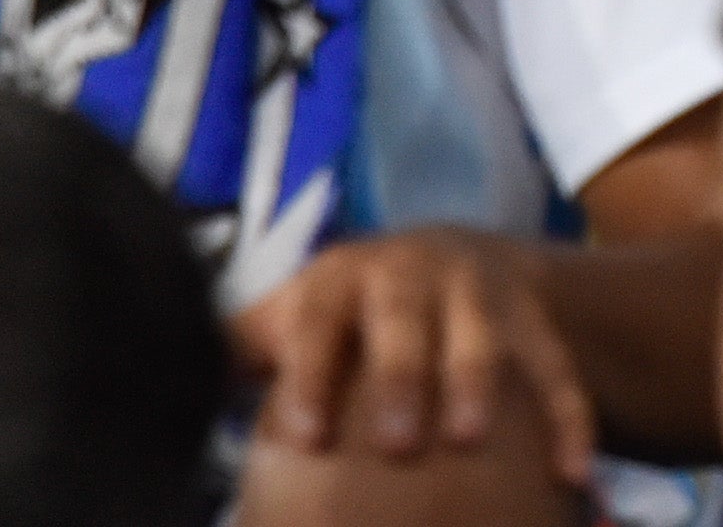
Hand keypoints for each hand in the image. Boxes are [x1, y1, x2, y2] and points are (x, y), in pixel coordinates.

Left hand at [232, 229, 593, 484]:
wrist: (450, 253)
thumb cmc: (345, 313)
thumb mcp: (290, 318)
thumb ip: (233, 356)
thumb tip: (154, 392)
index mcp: (339, 277)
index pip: (318, 319)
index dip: (309, 372)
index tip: (303, 435)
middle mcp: (411, 270)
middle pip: (404, 316)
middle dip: (403, 375)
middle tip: (397, 444)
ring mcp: (477, 288)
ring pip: (483, 331)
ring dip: (477, 383)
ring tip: (469, 441)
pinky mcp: (531, 313)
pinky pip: (553, 363)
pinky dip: (566, 413)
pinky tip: (568, 470)